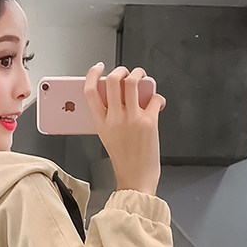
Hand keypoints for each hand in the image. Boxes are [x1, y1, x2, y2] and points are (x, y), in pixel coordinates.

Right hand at [83, 62, 165, 195]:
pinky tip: (156, 103)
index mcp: (101, 123)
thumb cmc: (124, 160)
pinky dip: (157, 97)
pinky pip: (154, 98)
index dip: (92, 74)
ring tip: (142, 78)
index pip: (90, 92)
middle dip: (121, 70)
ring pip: (133, 82)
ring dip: (139, 74)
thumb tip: (120, 95)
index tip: (98, 68)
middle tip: (127, 73)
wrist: (136, 178)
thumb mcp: (108, 137)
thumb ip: (110, 116)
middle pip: (113, 80)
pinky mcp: (149, 121)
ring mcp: (132, 119)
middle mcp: (115, 118)